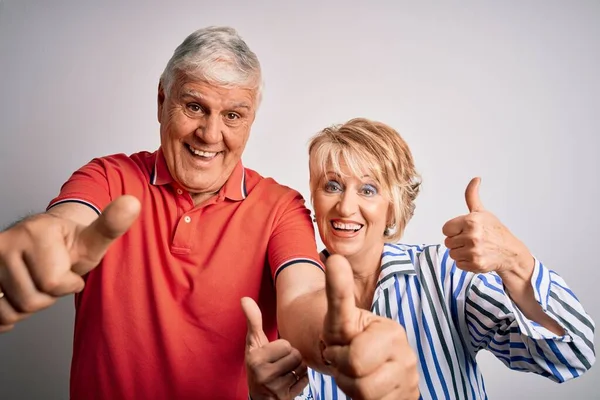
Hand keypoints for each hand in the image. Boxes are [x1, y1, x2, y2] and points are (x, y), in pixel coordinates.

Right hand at [0, 195, 139, 331]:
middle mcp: (4, 243)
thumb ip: (112, 225)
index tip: (69, 267)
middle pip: (31, 300)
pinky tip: (16, 295)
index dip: (69, 283)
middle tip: (51, 275)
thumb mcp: (94, 238)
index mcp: (36, 232)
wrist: (46, 243)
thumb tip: (133, 203)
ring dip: (30, 305)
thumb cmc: (71, 244)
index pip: (55, 284)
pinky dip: (7, 314)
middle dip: (49, 296)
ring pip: (12, 310)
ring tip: (36, 282)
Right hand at [242, 297, 307, 399]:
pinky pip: (305, 381)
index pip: (286, 344)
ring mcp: (274, 389)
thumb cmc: (258, 363)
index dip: (282, 347)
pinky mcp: (285, 398)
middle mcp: (263, 375)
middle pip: (295, 356)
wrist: (259, 396)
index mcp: (255, 359)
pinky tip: (288, 383)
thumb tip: (244, 298)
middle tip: (279, 363)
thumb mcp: (253, 343)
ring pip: (302, 368)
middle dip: (291, 357)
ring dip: (297, 368)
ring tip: (284, 371)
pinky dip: (300, 381)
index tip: (272, 354)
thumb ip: (253, 321)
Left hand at [321, 255, 418, 399]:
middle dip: (343, 373)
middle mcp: (407, 357)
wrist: (358, 354)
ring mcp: (410, 381)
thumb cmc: (347, 335)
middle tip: (342, 360)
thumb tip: (336, 259)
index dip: (337, 356)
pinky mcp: (407, 398)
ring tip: (353, 372)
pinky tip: (365, 384)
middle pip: (360, 383)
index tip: (335, 347)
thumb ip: (337, 291)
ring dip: (351, 388)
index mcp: (392, 333)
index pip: (355, 359)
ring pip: (366, 398)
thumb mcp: (339, 315)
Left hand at [442, 177, 532, 273]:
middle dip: (457, 241)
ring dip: (461, 252)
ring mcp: (474, 251)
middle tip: (472, 240)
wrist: (510, 252)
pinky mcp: (475, 264)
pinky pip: (458, 264)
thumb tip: (475, 179)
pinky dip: (465, 262)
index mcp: (471, 221)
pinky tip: (476, 256)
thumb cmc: (494, 231)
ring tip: (474, 248)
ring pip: (452, 253)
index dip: (454, 230)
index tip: (465, 230)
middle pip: (448, 242)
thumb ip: (472, 196)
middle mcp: (472, 236)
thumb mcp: (482, 212)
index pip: (445, 229)